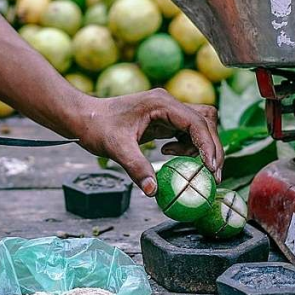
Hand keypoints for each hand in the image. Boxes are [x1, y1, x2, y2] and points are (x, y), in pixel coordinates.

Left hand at [74, 90, 222, 196]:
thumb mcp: (115, 148)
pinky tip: (168, 154)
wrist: (83, 117)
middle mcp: (168, 104)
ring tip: (189, 166)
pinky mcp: (163, 119)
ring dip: (200, 146)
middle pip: (206, 121)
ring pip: (199, 126)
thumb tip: (153, 191)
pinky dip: (186, 146)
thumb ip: (136, 167)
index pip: (197, 122)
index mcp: (161, 104)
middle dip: (211, 147)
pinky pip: (186, 132)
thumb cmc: (96, 126)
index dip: (208, 145)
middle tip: (212, 174)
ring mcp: (167, 111)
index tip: (211, 168)